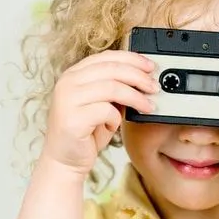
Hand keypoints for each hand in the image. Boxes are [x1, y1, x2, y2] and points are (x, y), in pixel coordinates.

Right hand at [41, 50, 157, 174]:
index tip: (150, 67)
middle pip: (112, 69)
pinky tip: (114, 126)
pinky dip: (116, 118)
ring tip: (148, 106)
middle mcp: (67, 82)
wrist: (65, 161)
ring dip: (135, 97)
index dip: (132, 59)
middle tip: (154, 87)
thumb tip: (143, 78)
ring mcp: (67, 99)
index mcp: (74, 74)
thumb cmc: (85, 133)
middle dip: (139, 77)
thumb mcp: (102, 104)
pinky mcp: (72, 119)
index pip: (107, 57)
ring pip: (112, 88)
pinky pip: (106, 110)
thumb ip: (115, 89)